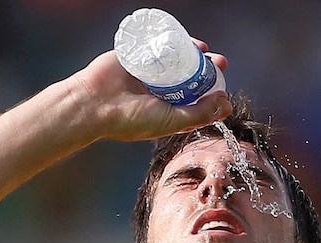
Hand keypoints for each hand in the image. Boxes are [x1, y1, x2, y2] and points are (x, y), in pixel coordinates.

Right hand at [69, 40, 231, 141]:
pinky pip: (159, 46)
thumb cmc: (130, 120)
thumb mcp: (171, 121)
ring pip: (177, 60)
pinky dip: (173, 42)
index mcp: (167, 111)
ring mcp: (149, 74)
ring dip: (194, 55)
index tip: (226, 94)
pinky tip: (187, 42)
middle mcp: (160, 93)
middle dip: (208, 70)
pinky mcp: (138, 57)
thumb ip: (199, 113)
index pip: (196, 103)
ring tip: (206, 51)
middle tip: (221, 63)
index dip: (213, 97)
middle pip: (190, 78)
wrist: (95, 103)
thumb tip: (224, 103)